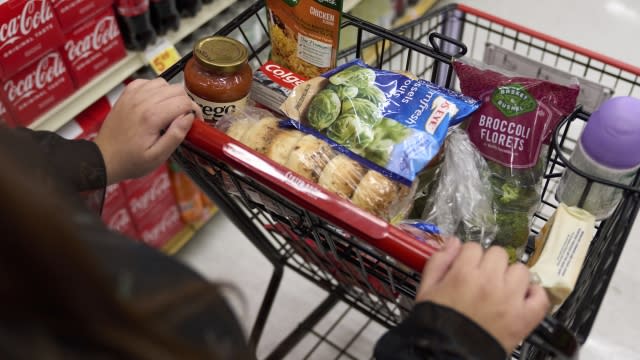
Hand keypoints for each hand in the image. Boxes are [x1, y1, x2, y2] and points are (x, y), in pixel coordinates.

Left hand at [95, 79, 201, 183]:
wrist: (104, 158)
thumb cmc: (132, 161)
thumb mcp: (158, 156)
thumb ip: (176, 135)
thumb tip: (189, 117)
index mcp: (152, 117)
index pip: (184, 102)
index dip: (195, 110)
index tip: (196, 121)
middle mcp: (142, 101)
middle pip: (176, 89)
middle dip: (185, 102)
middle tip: (184, 117)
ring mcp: (132, 96)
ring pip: (163, 83)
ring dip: (171, 94)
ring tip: (170, 110)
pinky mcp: (126, 95)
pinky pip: (147, 82)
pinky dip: (155, 89)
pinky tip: (155, 102)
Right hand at [416, 239, 549, 352]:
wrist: (448, 354)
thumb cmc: (436, 323)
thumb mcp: (426, 289)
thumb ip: (439, 261)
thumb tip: (453, 242)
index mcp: (463, 273)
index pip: (473, 247)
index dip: (468, 256)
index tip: (465, 266)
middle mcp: (489, 282)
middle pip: (498, 253)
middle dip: (489, 262)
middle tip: (482, 277)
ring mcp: (510, 299)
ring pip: (520, 270)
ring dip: (511, 276)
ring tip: (501, 288)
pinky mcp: (524, 318)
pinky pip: (540, 296)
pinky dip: (534, 294)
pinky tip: (521, 297)